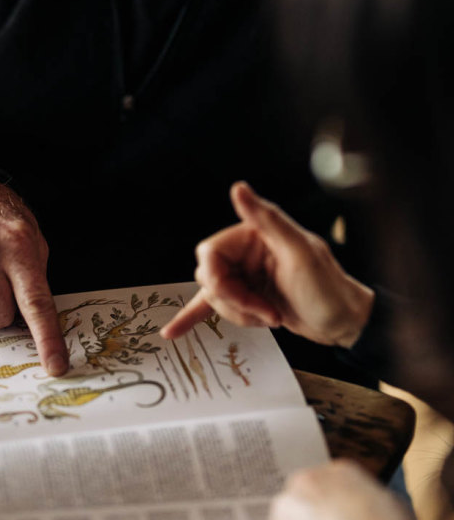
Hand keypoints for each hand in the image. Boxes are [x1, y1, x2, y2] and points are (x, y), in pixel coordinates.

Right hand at [160, 181, 373, 347]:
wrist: (345, 323)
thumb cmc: (329, 288)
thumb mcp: (300, 252)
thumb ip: (267, 219)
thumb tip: (238, 188)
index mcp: (255, 234)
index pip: (211, 253)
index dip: (220, 280)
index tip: (242, 298)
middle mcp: (246, 252)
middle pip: (210, 276)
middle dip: (232, 301)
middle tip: (263, 312)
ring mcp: (245, 276)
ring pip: (214, 296)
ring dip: (236, 314)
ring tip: (269, 317)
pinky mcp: (246, 299)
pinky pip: (211, 306)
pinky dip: (192, 317)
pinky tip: (173, 331)